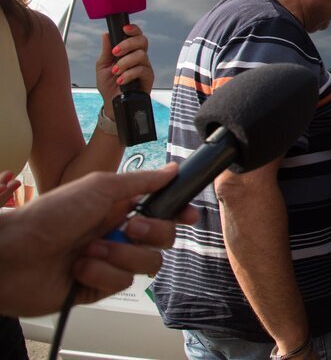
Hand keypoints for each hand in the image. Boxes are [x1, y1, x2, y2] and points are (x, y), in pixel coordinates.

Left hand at [0, 165, 196, 316]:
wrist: (11, 255)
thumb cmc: (48, 215)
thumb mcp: (98, 187)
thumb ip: (141, 181)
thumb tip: (173, 169)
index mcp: (120, 205)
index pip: (163, 209)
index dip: (179, 212)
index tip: (188, 215)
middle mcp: (118, 231)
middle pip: (164, 237)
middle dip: (151, 233)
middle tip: (129, 227)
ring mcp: (110, 259)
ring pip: (148, 263)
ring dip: (120, 255)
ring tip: (89, 250)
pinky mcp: (99, 285)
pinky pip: (122, 282)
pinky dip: (101, 273)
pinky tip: (78, 268)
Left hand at [95, 23, 153, 104]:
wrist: (112, 102)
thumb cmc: (108, 84)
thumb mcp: (102, 65)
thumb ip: (106, 50)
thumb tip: (106, 34)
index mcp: (129, 51)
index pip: (135, 35)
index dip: (133, 29)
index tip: (124, 29)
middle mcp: (139, 56)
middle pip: (142, 41)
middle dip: (128, 44)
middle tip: (115, 53)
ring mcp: (144, 66)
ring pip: (141, 55)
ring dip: (125, 62)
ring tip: (116, 72)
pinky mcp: (148, 77)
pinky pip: (142, 70)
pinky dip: (129, 74)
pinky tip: (121, 80)